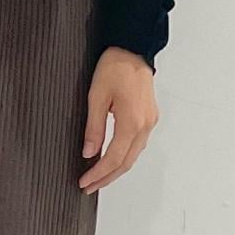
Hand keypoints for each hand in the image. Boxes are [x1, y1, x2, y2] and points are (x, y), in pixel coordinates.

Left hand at [79, 48, 158, 190]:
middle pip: (126, 162)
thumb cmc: (114, 67)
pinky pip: (138, 144)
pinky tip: (112, 158)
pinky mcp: (149, 117)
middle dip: (107, 177)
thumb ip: (93, 128)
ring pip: (133, 155)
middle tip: (89, 186)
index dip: (98, 174)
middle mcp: (145, 126)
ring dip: (116, 169)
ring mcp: (150, 122)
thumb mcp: (96, 97)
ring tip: (98, 177)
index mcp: (132, 122)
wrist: (133, 48)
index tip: (84, 182)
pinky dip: (124, 156)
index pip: (113, 158)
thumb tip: (89, 153)